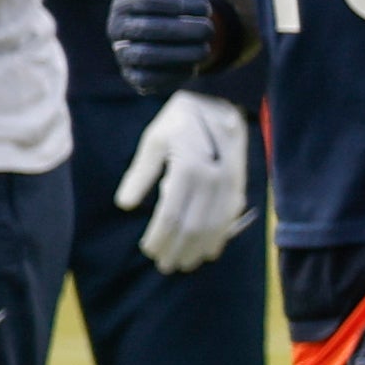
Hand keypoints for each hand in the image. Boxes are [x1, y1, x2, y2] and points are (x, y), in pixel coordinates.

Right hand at [106, 0, 217, 95]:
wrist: (158, 35)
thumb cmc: (166, 6)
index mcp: (123, 3)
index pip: (147, 0)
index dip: (179, 4)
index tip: (205, 7)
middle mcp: (116, 28)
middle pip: (147, 29)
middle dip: (184, 30)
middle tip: (209, 29)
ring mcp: (121, 53)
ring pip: (146, 55)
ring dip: (181, 53)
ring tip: (205, 50)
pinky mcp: (132, 76)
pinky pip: (148, 80)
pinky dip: (172, 74)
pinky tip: (193, 67)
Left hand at [114, 89, 252, 272]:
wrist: (220, 98)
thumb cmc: (179, 119)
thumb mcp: (154, 140)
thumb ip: (140, 173)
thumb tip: (124, 205)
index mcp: (187, 168)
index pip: (171, 215)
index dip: (160, 237)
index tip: (148, 250)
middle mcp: (212, 178)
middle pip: (193, 226)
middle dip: (178, 249)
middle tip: (165, 265)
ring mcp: (230, 182)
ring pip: (215, 226)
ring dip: (200, 248)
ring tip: (186, 262)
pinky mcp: (239, 183)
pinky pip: (231, 217)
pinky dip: (221, 236)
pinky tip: (210, 249)